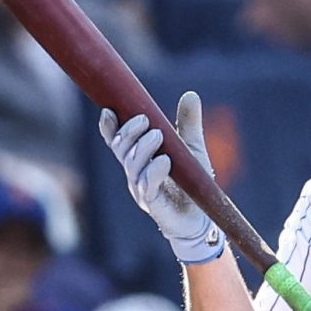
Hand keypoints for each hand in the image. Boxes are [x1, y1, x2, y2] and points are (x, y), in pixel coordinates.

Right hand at [98, 91, 224, 263]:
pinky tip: (165, 160)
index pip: (116, 141)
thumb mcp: (191, 148)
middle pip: (121, 149)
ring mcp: (141, 189)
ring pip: (131, 166)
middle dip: (129, 132)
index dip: (109, 127)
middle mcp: (135, 173)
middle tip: (146, 120)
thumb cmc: (191, 182)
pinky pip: (147, 186)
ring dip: (142, 148)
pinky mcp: (154, 205)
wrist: (202, 217)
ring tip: (158, 135)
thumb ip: (188, 123)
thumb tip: (191, 94)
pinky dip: (154, 171)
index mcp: (139, 158)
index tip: (109, 110)